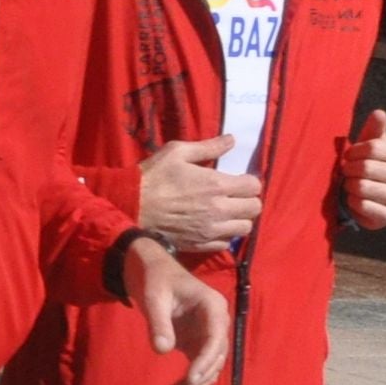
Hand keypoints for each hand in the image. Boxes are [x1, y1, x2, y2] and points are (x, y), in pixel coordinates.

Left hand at [129, 234, 234, 384]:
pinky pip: (198, 367)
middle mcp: (216, 322)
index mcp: (213, 306)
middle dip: (198, 378)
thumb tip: (162, 350)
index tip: (190, 378)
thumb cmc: (155, 279)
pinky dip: (188, 382)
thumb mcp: (153, 297)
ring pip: (209, 367)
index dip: (206, 360)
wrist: (150, 271)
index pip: (216, 338)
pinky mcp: (197, 343)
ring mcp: (208, 334)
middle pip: (216, 357)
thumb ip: (158, 322)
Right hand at [135, 135, 261, 252]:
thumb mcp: (177, 152)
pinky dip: (224, 235)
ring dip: (239, 219)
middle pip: (254, 209)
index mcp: (217, 184)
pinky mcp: (200, 244)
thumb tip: (232, 140)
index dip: (249, 181)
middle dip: (248, 200)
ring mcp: (210, 230)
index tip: (238, 180)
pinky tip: (213, 226)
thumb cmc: (153, 176)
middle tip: (235, 197)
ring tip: (227, 213)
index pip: (254, 186)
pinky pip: (226, 243)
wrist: (130, 205)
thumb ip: (208, 147)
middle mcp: (219, 209)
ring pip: (244, 228)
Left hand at [343, 108, 385, 229]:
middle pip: (368, 168)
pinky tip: (353, 198)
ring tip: (350, 184)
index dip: (355, 151)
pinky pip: (364, 207)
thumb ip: (375, 129)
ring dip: (350, 185)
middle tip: (346, 170)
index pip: (375, 148)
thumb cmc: (372, 163)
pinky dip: (352, 202)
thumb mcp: (372, 144)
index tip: (349, 155)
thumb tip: (379, 113)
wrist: (374, 196)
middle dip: (351, 169)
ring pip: (365, 188)